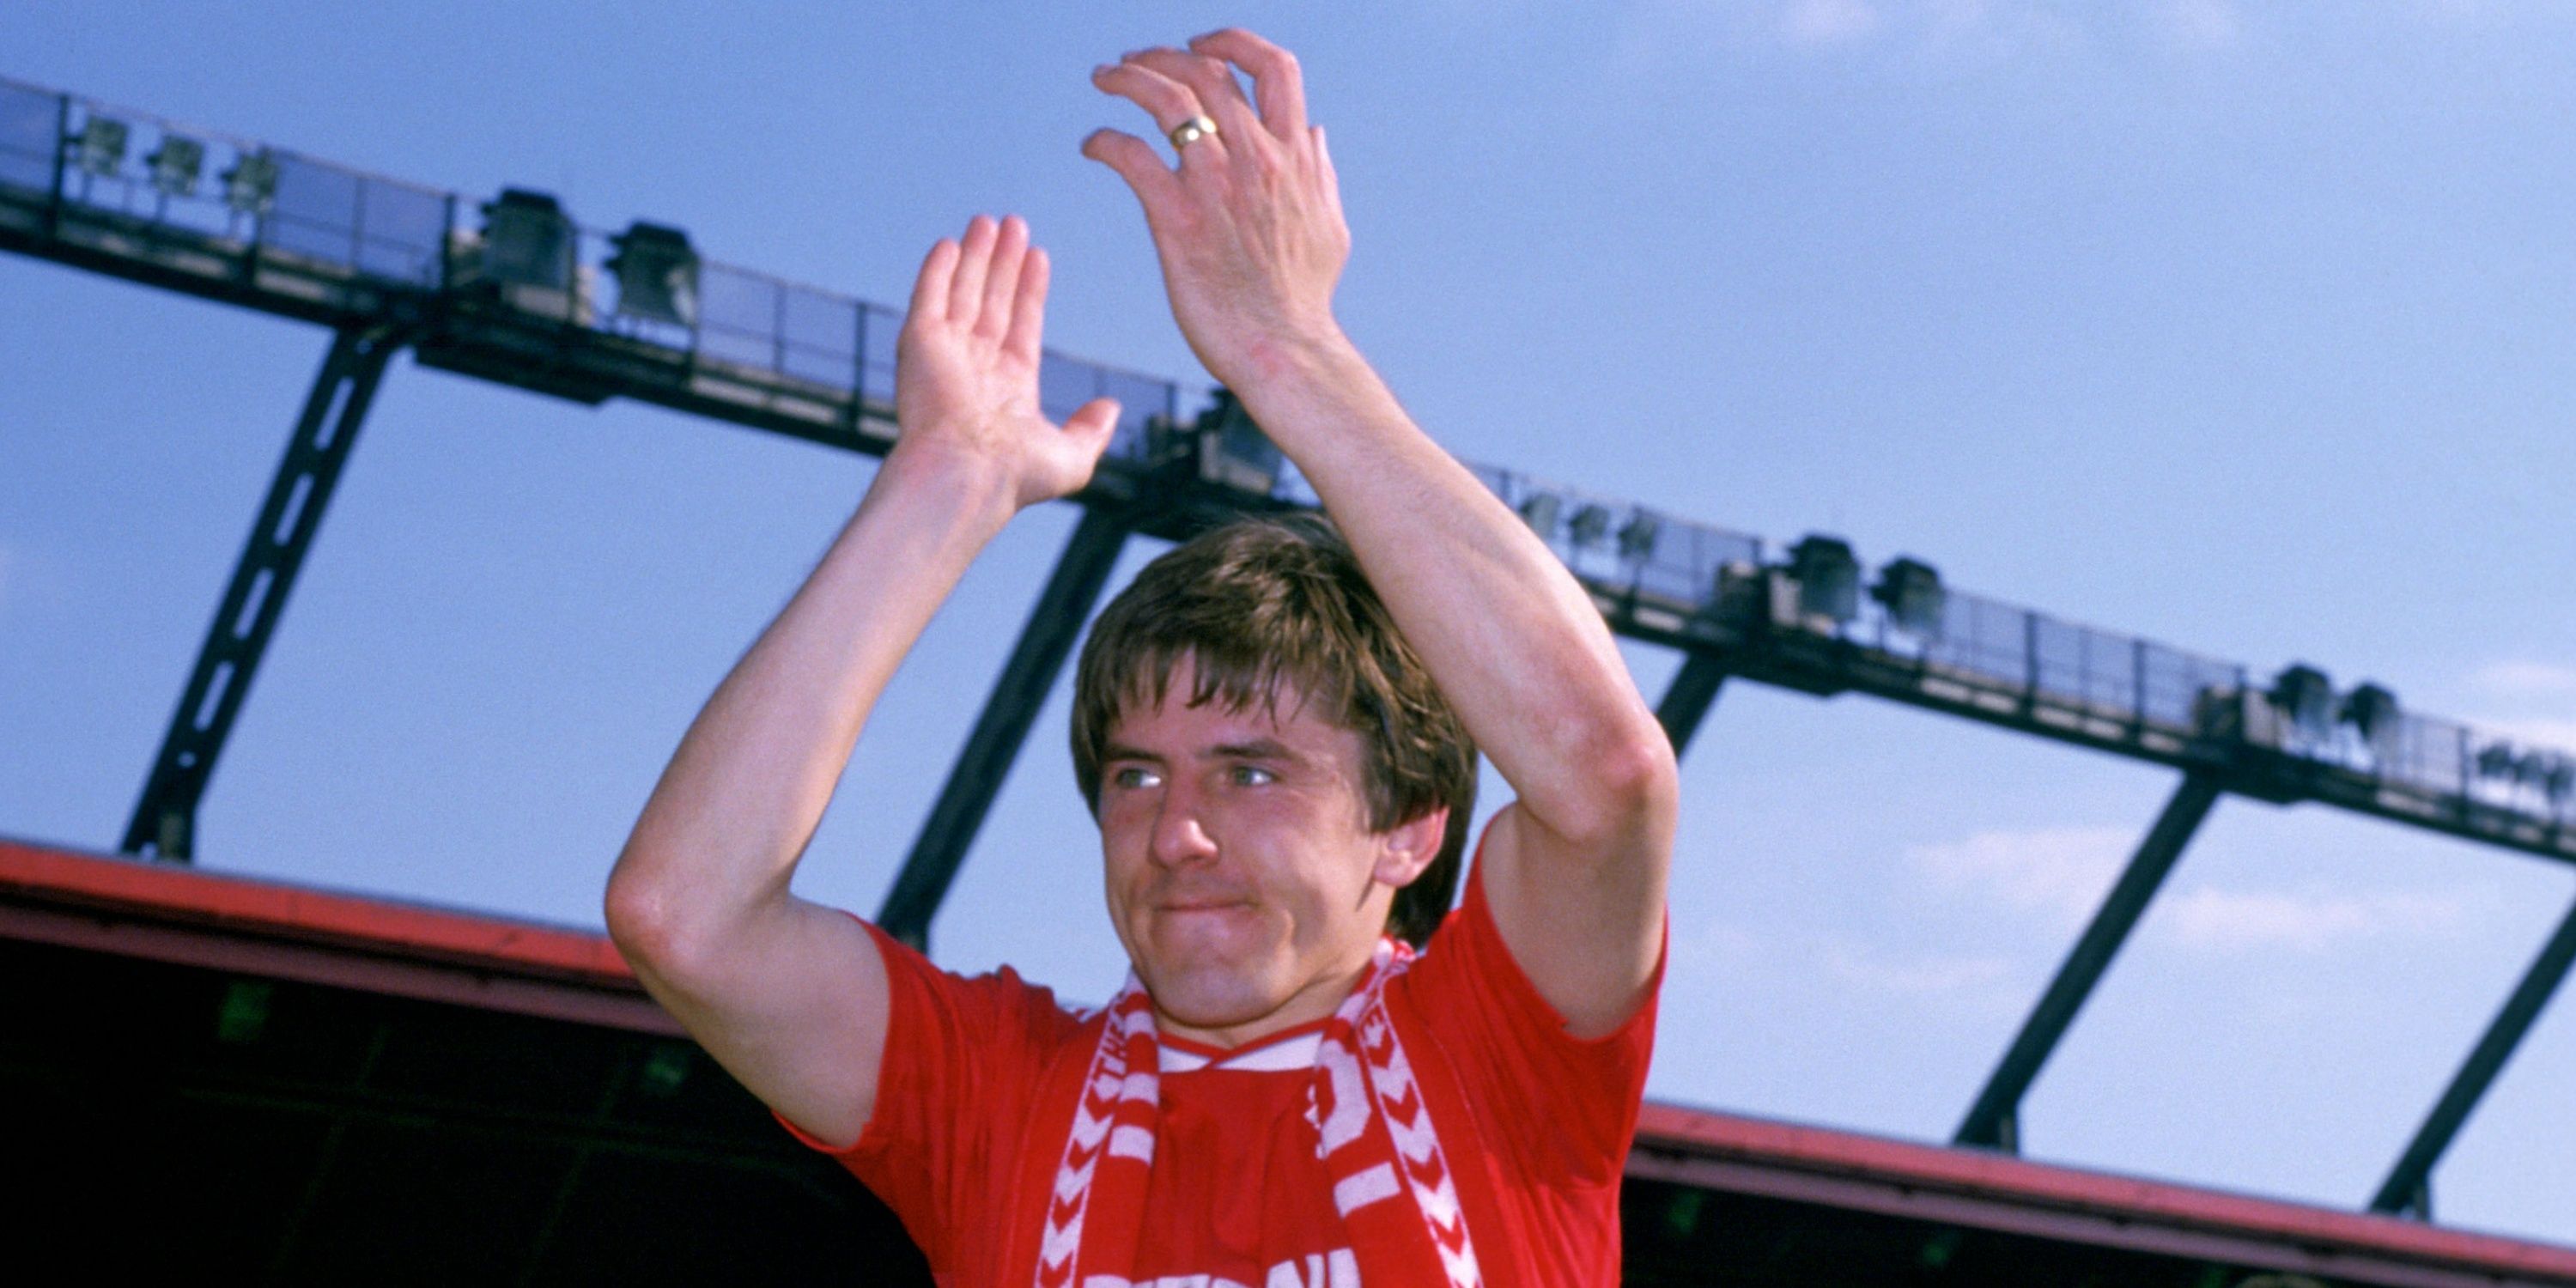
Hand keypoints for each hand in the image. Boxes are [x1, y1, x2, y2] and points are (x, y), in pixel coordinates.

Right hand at [892, 214, 1120, 511]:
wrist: (965, 476)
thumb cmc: (1016, 476)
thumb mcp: (1073, 458)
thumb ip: (1093, 430)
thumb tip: (1112, 407)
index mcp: (1009, 386)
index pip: (1022, 323)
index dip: (1030, 288)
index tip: (1039, 255)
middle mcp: (976, 365)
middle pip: (993, 299)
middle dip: (1004, 262)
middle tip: (1015, 223)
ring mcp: (946, 353)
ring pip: (965, 291)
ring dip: (976, 256)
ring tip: (989, 220)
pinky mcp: (919, 343)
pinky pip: (929, 297)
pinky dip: (938, 270)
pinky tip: (950, 244)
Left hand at [1083, 29, 1349, 388]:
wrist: (1283, 350)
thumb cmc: (1304, 299)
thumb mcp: (1330, 225)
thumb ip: (1321, 172)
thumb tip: (1314, 133)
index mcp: (1294, 155)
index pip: (1271, 66)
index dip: (1231, 43)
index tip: (1201, 46)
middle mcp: (1257, 159)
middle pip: (1206, 72)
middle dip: (1161, 55)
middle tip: (1133, 63)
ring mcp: (1216, 186)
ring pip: (1165, 99)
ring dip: (1127, 78)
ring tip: (1105, 79)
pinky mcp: (1176, 219)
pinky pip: (1131, 156)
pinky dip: (1105, 140)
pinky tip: (1093, 145)